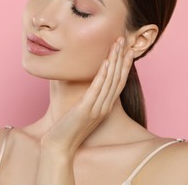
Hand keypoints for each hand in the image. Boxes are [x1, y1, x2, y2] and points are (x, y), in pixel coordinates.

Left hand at [41, 38, 133, 154]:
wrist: (60, 147)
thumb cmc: (68, 129)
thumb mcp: (82, 112)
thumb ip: (88, 100)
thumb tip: (87, 86)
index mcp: (105, 107)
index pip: (118, 82)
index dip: (124, 65)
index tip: (128, 50)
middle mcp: (104, 107)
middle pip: (117, 78)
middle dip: (121, 57)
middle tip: (124, 39)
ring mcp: (96, 108)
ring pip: (109, 80)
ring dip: (114, 60)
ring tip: (117, 44)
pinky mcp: (85, 110)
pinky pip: (96, 89)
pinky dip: (102, 75)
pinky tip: (106, 62)